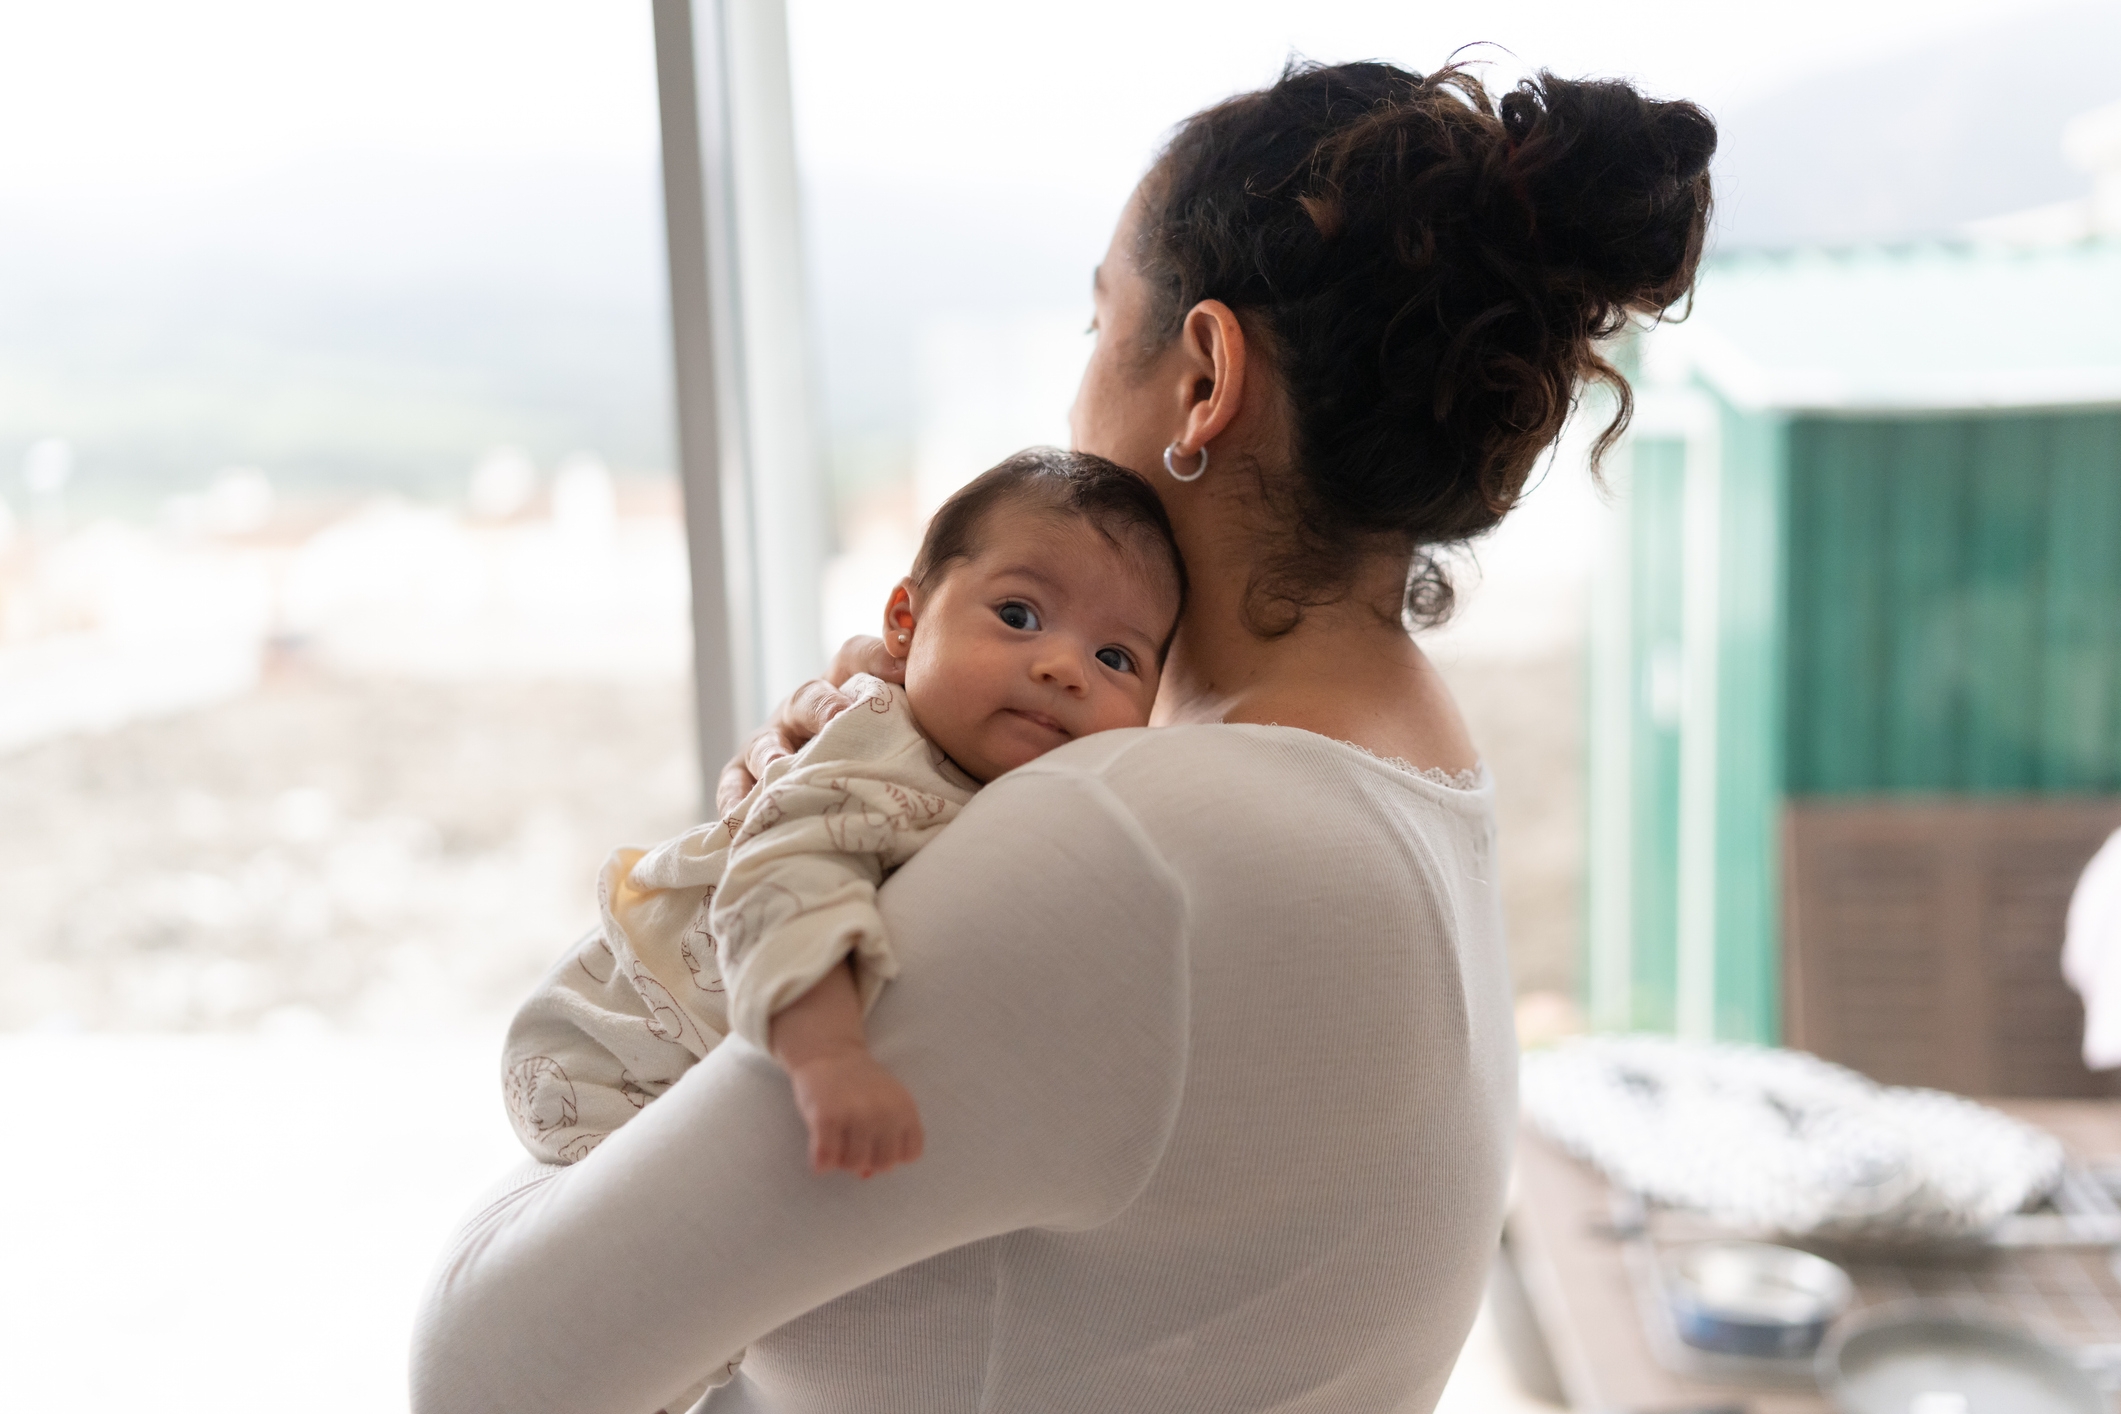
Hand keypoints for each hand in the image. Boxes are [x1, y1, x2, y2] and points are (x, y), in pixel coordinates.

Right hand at [713, 637, 905, 812]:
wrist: (855, 801)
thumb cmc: (887, 758)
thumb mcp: (909, 729)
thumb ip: (924, 705)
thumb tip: (930, 674)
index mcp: (845, 687)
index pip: (857, 657)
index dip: (877, 657)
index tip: (901, 668)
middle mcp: (804, 710)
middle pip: (809, 697)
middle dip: (823, 708)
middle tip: (840, 719)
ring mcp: (772, 743)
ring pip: (765, 743)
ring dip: (771, 754)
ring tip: (777, 767)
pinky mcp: (746, 778)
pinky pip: (735, 785)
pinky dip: (736, 799)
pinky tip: (740, 815)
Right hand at [785, 1046, 925, 1177]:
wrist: (828, 1051)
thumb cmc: (859, 1084)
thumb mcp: (885, 1103)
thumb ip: (886, 1138)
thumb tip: (866, 1175)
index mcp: (905, 1108)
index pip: (910, 1154)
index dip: (892, 1154)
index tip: (877, 1143)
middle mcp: (884, 1112)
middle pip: (883, 1165)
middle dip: (867, 1160)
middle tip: (853, 1143)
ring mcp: (856, 1115)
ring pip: (854, 1165)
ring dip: (842, 1161)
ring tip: (836, 1142)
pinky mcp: (827, 1118)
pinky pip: (826, 1161)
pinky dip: (821, 1163)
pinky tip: (819, 1149)